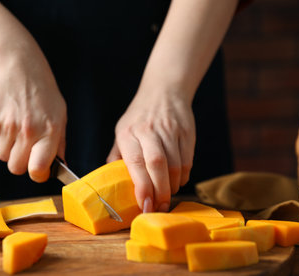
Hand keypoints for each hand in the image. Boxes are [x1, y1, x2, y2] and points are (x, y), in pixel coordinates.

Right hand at [0, 42, 66, 182]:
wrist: (17, 65)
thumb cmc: (42, 91)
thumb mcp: (60, 113)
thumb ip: (59, 142)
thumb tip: (59, 166)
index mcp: (49, 130)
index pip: (37, 169)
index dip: (37, 174)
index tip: (38, 169)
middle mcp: (28, 130)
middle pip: (16, 168)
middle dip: (20, 161)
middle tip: (25, 147)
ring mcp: (7, 125)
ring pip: (2, 156)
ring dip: (9, 148)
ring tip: (16, 127)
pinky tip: (7, 119)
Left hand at [107, 89, 194, 212]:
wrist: (163, 92)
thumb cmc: (139, 117)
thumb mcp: (122, 131)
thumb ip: (117, 156)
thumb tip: (110, 182)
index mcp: (128, 133)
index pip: (135, 163)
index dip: (142, 186)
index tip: (144, 204)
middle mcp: (149, 131)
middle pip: (157, 165)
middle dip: (160, 191)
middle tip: (159, 207)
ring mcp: (170, 131)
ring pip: (175, 165)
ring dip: (172, 186)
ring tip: (166, 196)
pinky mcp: (187, 132)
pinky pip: (187, 161)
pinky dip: (183, 176)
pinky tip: (176, 181)